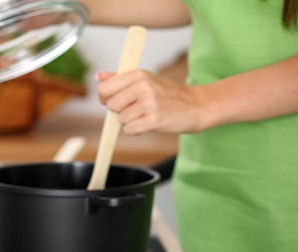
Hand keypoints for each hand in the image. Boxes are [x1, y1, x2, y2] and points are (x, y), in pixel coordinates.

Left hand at [96, 70, 210, 134]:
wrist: (199, 105)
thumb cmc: (170, 94)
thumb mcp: (146, 79)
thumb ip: (120, 78)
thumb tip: (98, 76)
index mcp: (138, 75)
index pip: (105, 88)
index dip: (105, 98)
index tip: (115, 101)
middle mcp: (142, 86)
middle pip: (111, 105)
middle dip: (121, 111)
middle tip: (137, 109)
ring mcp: (149, 103)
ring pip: (121, 119)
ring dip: (131, 122)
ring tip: (148, 115)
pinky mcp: (154, 119)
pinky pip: (130, 130)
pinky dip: (137, 130)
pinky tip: (150, 123)